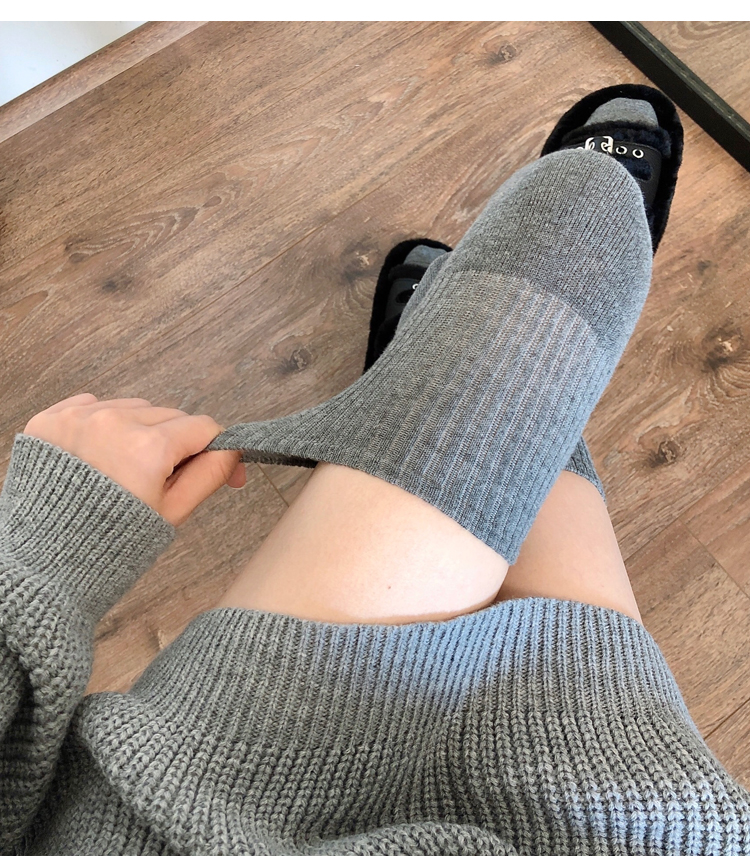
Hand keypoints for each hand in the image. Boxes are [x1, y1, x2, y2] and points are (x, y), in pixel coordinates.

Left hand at [23, 393, 245, 526]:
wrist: (43, 562)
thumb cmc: (107, 545)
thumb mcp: (171, 514)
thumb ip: (209, 475)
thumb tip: (233, 451)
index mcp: (148, 448)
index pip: (203, 427)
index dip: (216, 449)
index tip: (218, 468)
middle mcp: (114, 423)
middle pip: (169, 416)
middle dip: (174, 444)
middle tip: (161, 480)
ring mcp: (79, 418)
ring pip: (135, 409)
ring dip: (140, 431)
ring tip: (125, 470)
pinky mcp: (52, 419)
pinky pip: (94, 405)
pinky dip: (104, 425)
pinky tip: (99, 458)